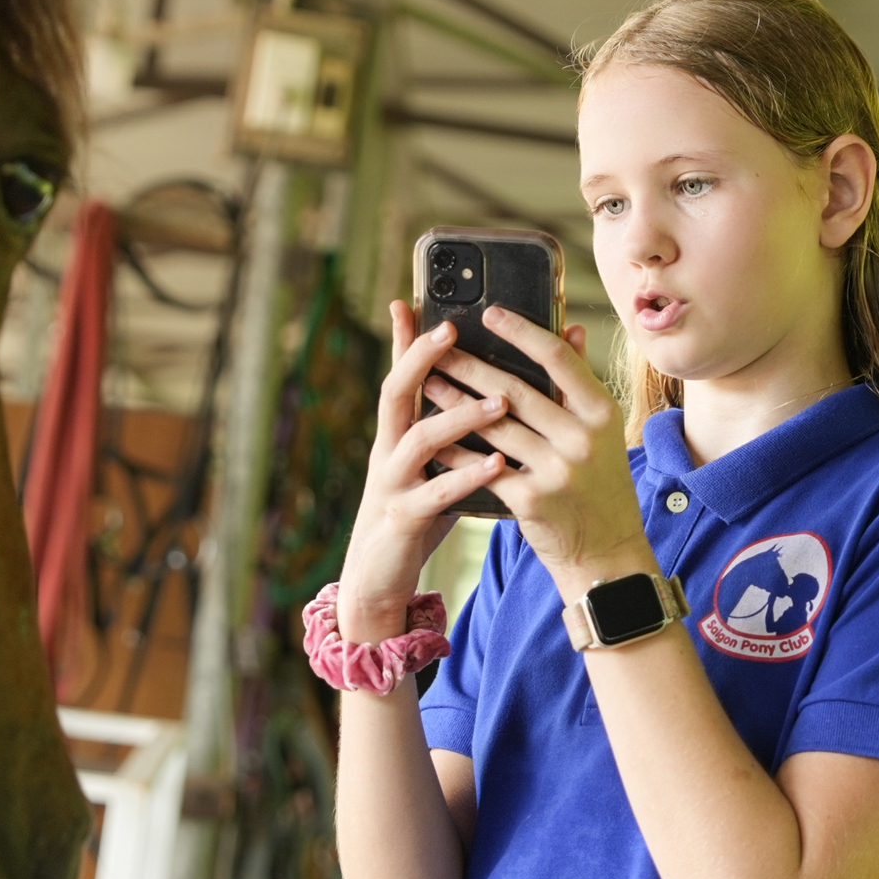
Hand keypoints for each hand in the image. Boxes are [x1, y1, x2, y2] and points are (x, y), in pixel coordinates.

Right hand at [334, 301, 512, 639]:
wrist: (380, 579)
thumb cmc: (420, 512)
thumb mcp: (436, 463)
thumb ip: (458, 427)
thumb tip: (495, 388)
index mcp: (398, 433)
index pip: (402, 376)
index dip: (406, 339)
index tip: (413, 299)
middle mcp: (388, 451)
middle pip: (395, 392)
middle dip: (419, 358)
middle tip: (451, 329)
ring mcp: (392, 484)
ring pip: (417, 440)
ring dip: (457, 416)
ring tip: (499, 400)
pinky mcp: (403, 519)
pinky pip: (435, 494)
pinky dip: (467, 476)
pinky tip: (498, 465)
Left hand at [420, 307, 651, 587]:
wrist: (606, 553)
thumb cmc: (599, 486)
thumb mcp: (603, 433)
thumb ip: (582, 381)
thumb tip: (571, 328)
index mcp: (602, 413)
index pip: (558, 359)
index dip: (522, 332)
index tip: (490, 313)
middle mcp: (582, 439)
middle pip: (515, 390)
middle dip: (471, 365)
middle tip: (437, 346)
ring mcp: (557, 471)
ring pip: (493, 426)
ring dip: (454, 402)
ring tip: (427, 382)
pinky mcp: (531, 500)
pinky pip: (483, 465)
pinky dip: (456, 449)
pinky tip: (433, 434)